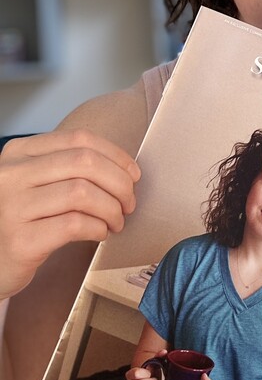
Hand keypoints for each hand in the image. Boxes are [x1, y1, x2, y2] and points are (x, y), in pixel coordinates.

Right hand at [0, 130, 140, 299]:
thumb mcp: (36, 182)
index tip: (132, 174)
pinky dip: (97, 227)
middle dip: (119, 183)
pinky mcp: (20, 240)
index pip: (79, 139)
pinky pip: (74, 224)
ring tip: (115, 221)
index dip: (115, 155)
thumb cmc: (22, 220)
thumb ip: (69, 168)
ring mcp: (12, 207)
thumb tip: (124, 168)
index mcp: (19, 152)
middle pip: (85, 163)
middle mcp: (11, 174)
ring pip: (82, 193)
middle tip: (128, 203)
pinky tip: (99, 233)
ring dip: (111, 208)